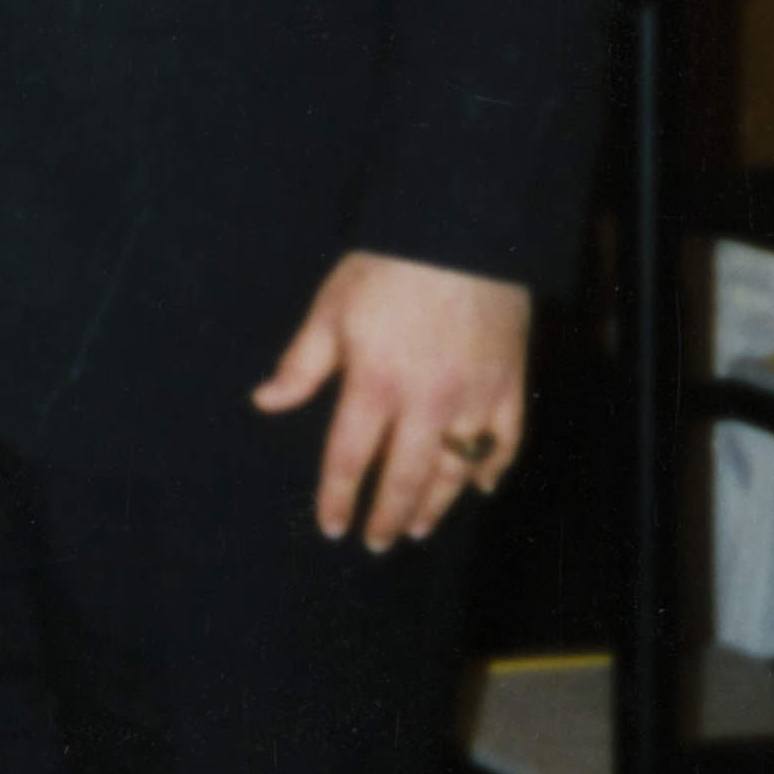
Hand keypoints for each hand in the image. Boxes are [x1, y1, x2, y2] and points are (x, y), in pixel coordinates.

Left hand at [253, 250, 533, 550]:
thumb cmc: (387, 268)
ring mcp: (472, 397)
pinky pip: (505, 441)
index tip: (331, 527)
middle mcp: (425, 402)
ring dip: (437, 504)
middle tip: (378, 542)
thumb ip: (301, 364)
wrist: (460, 231)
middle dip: (388, 516)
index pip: (349, 458)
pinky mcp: (508, 385)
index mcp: (374, 385)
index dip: (338, 497)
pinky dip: (493, 468)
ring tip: (420, 526)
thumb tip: (265, 401)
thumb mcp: (330, 310)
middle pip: (404, 478)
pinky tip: (482, 487)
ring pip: (455, 470)